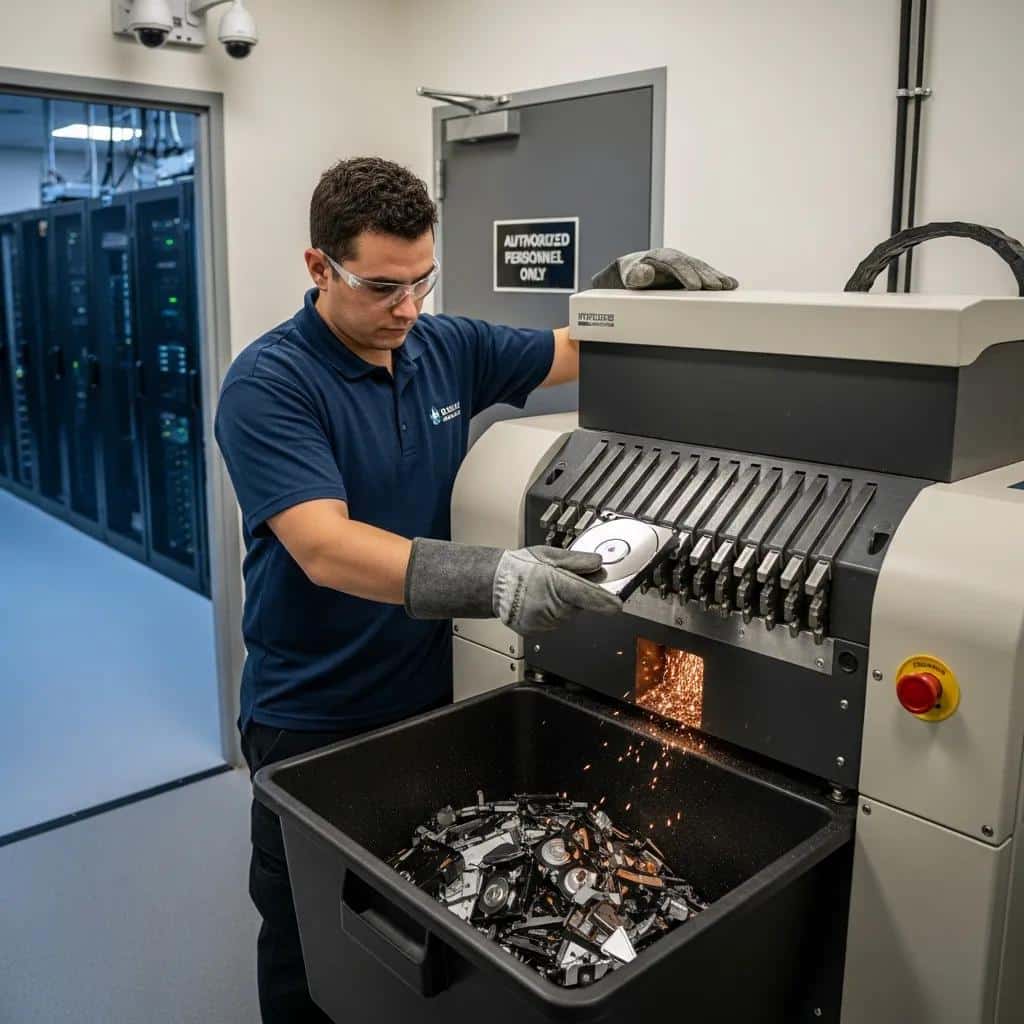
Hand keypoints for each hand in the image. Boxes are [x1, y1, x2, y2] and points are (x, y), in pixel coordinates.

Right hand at [492, 546, 622, 632]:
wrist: (494, 584)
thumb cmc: (519, 569)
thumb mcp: (550, 555)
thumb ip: (576, 560)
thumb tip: (597, 563)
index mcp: (558, 585)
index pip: (590, 597)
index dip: (607, 601)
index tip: (616, 604)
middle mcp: (552, 607)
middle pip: (580, 606)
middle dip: (577, 596)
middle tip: (559, 582)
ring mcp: (543, 621)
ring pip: (568, 615)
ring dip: (563, 605)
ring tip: (545, 590)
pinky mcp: (536, 630)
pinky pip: (554, 622)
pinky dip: (552, 613)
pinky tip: (539, 601)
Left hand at [592, 247, 737, 290]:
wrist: (636, 271)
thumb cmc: (632, 275)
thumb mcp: (630, 276)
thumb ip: (636, 275)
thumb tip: (646, 272)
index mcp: (660, 256)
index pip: (675, 262)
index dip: (685, 273)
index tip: (694, 286)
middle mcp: (676, 257)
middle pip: (693, 265)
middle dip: (705, 276)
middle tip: (715, 287)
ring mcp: (686, 263)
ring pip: (703, 269)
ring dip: (716, 277)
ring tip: (727, 286)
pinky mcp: (693, 271)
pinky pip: (708, 273)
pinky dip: (720, 278)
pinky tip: (731, 284)